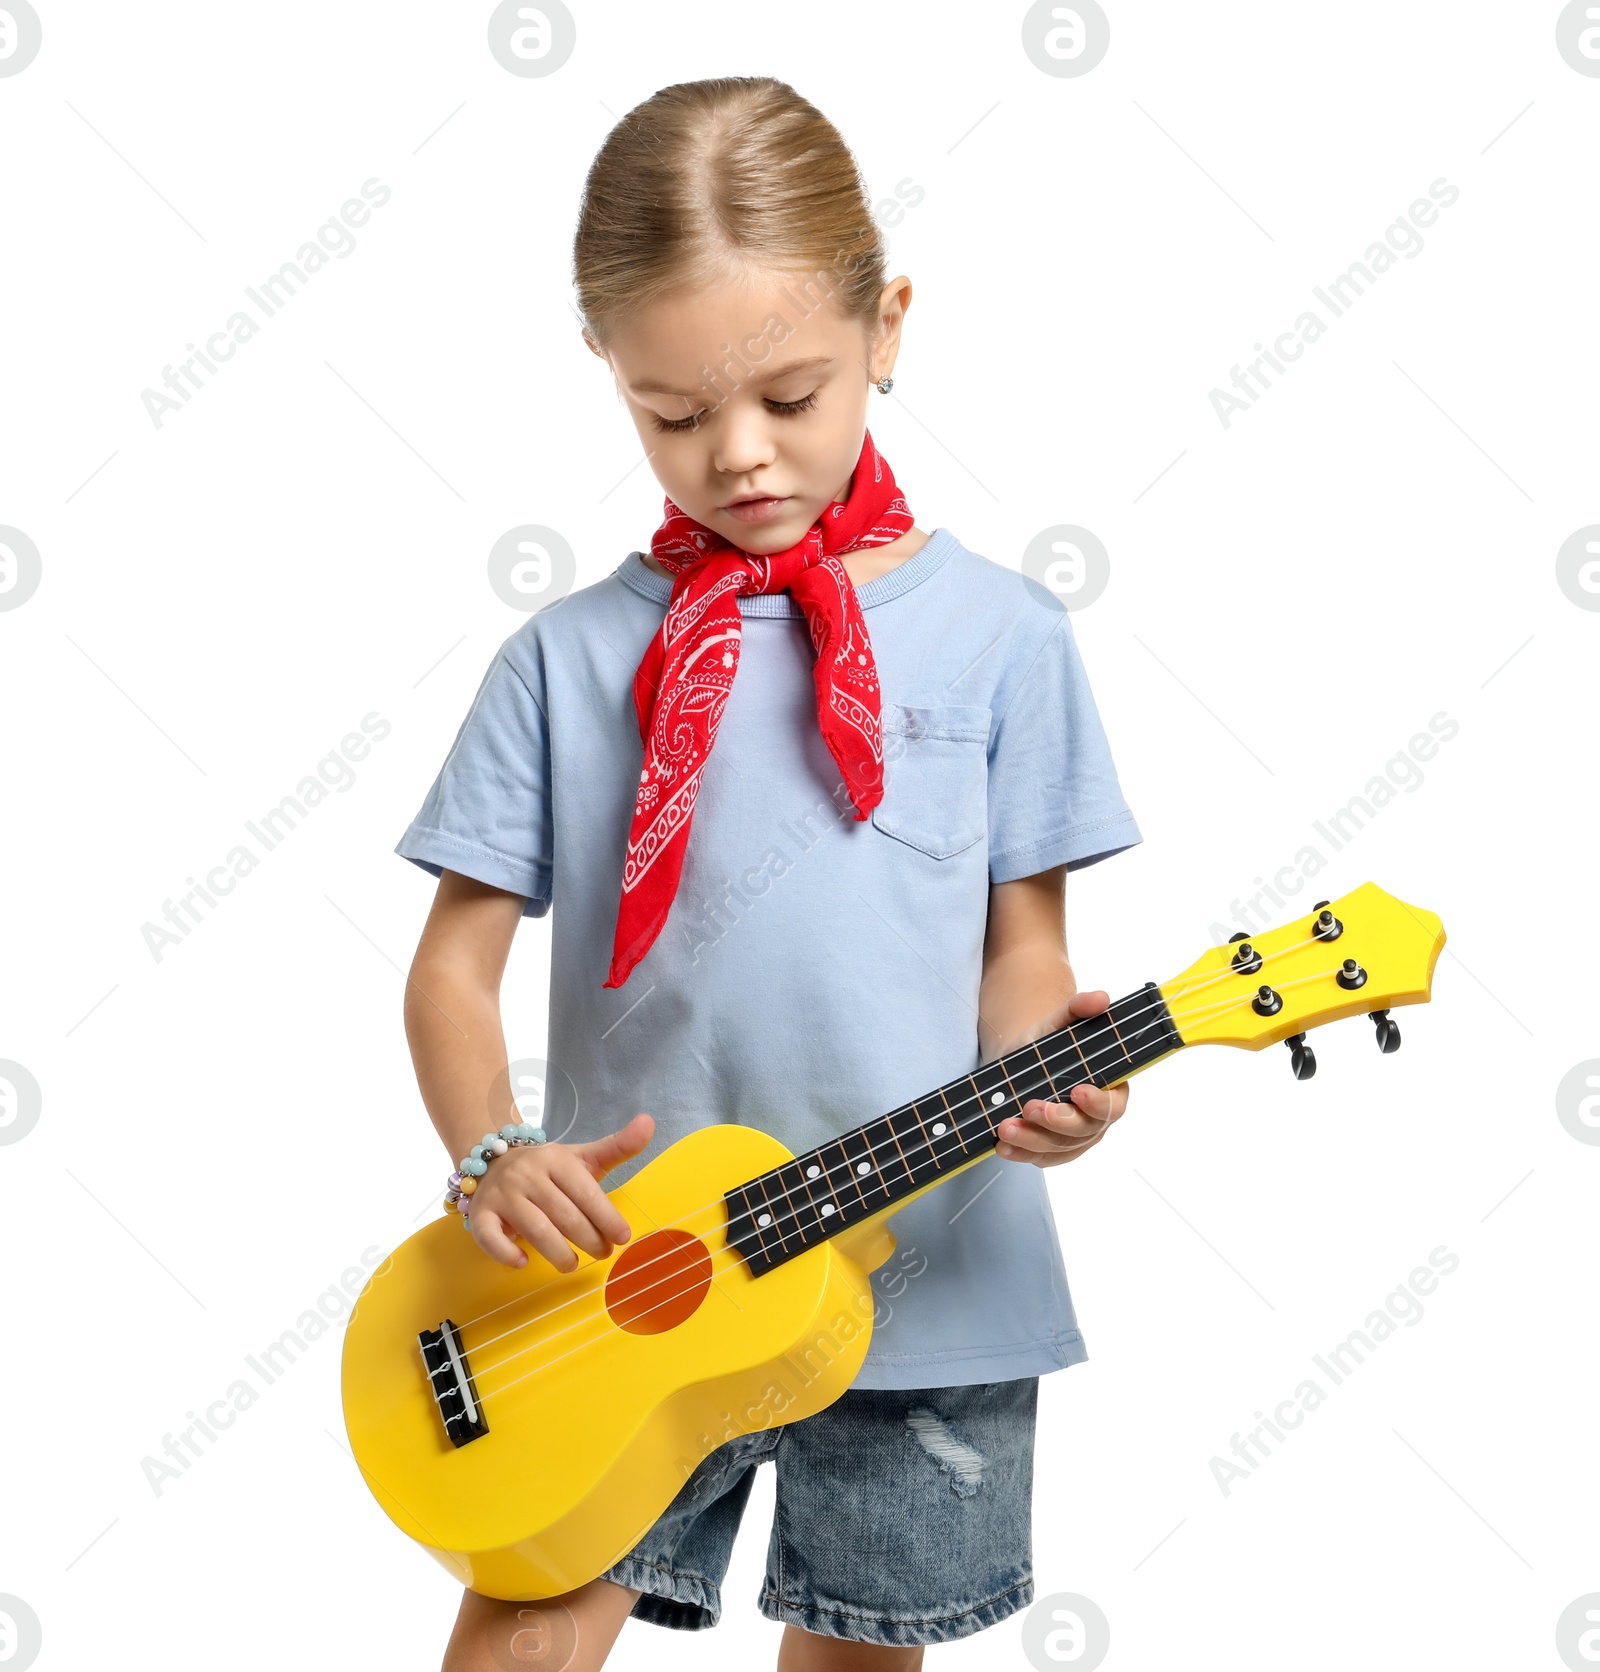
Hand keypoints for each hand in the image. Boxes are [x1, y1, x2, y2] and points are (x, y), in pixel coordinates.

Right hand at [466, 1112, 653, 1270]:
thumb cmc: (548, 1168)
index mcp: (555, 1159)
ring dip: (558, 1253)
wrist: (493, 1159)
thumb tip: (649, 1122)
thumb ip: (617, 1146)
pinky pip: (490, 1238)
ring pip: (534, 1229)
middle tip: (603, 1253)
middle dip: (589, 1239)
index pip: (586, 1192)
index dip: (607, 1217)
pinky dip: (506, 1254)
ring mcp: (503, 1195)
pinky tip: (524, 1262)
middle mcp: (527, 1174)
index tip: (623, 1237)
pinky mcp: (481, 1214)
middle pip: (564, 1214)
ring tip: (573, 1264)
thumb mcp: (582, 1157)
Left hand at [991, 990, 1129, 1168]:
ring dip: (1032, 1141)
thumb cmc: (1046, 1044)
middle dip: (1057, 1122)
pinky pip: (1040, 1158)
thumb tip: (1101, 998)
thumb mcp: (1057, 1022)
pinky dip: (1021, 1154)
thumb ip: (1078, 1009)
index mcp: (1110, 1089)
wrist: (1020, 1062)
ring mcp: (1073, 1138)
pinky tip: (1001, 1146)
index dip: (1098, 1103)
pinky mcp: (1050, 1150)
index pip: (1112, 1105)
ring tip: (1005, 1126)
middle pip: (1084, 1131)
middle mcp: (1095, 1119)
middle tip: (1031, 1106)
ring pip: (1059, 1149)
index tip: (1076, 1092)